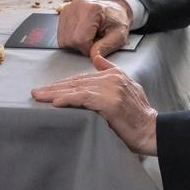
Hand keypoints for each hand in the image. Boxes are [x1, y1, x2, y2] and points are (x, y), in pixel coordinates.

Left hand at [31, 55, 157, 154]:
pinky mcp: (109, 101)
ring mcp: (110, 89)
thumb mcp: (129, 86)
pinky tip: (55, 103)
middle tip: (36, 93)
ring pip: (76, 89)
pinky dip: (67, 100)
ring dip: (54, 94)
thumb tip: (97, 59)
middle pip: (76, 82)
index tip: (48, 89)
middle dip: (54, 88)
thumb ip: (111, 72)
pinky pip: (82, 99)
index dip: (63, 84)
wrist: (153, 130)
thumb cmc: (140, 114)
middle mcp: (111, 78)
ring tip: (39, 97)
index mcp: (114, 74)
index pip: (82, 78)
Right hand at [57, 0, 131, 57]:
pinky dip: (70, 38)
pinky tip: (81, 33)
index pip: (80, 40)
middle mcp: (77, 6)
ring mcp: (69, 8)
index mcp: (93, 10)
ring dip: (75, 43)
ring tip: (88, 36)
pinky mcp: (63, 12)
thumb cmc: (117, 21)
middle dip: (81, 46)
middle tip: (93, 41)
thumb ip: (105, 47)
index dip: (88, 49)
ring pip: (63, 38)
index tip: (96, 46)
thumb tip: (93, 57)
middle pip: (70, 40)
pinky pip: (60, 34)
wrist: (114, 9)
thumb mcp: (118, 36)